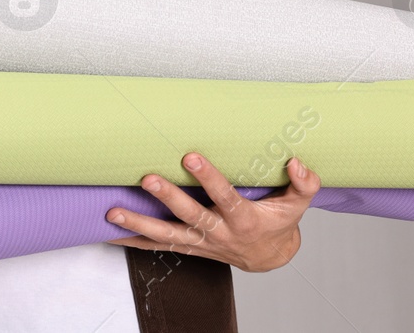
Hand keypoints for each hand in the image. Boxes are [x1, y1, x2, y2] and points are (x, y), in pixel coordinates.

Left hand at [106, 153, 320, 272]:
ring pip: (167, 235)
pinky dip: (133, 241)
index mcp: (244, 220)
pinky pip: (157, 246)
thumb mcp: (298, 204)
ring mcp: (200, 243)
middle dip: (169, 198)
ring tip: (113, 213)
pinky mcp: (188, 247)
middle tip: (147, 179)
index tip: (191, 156)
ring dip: (139, 225)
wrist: (269, 256)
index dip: (209, 179)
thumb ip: (304, 183)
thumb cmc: (279, 222)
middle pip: (191, 216)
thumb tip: (297, 162)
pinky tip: (109, 232)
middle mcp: (219, 233)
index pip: (225, 198)